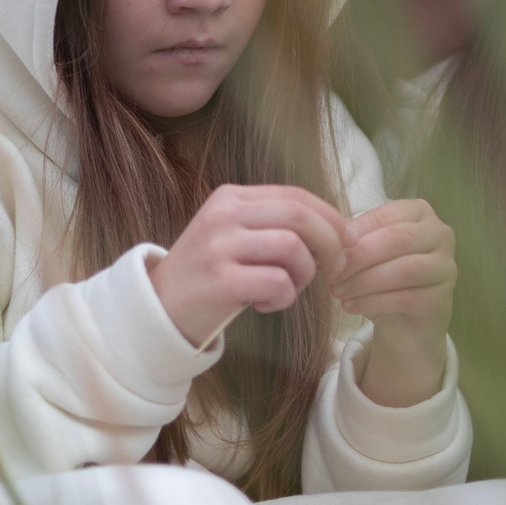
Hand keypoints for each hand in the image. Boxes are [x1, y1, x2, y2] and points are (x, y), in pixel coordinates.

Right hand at [149, 183, 350, 346]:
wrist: (157, 309)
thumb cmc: (208, 276)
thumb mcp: (233, 236)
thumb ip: (274, 225)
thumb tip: (338, 231)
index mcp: (230, 197)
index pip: (295, 195)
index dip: (331, 217)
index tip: (348, 240)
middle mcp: (224, 215)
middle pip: (300, 215)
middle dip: (331, 243)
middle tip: (336, 270)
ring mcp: (219, 246)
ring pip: (293, 248)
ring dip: (304, 275)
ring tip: (285, 290)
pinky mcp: (220, 281)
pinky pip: (278, 282)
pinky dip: (283, 298)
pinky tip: (264, 304)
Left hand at [333, 198, 455, 406]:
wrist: (404, 323)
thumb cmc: (382, 277)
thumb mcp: (366, 254)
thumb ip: (352, 242)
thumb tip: (326, 243)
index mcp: (420, 213)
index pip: (385, 215)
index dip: (355, 231)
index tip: (328, 246)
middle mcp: (441, 235)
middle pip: (397, 240)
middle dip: (359, 256)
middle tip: (331, 272)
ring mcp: (446, 267)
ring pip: (403, 270)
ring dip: (363, 281)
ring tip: (337, 291)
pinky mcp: (442, 299)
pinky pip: (405, 297)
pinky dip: (372, 301)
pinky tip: (350, 306)